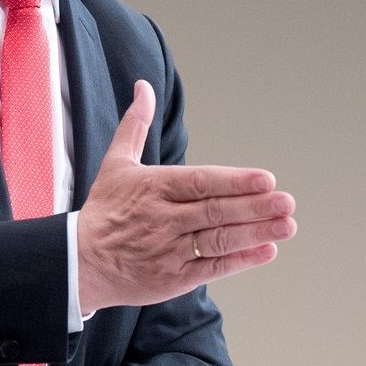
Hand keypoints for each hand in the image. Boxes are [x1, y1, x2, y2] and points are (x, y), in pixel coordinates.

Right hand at [76, 80, 296, 313]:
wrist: (78, 262)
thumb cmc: (104, 209)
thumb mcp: (116, 163)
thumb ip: (135, 124)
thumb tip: (144, 87)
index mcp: (155, 188)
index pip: (201, 183)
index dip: (235, 182)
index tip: (266, 179)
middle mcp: (165, 219)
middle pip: (215, 212)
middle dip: (255, 207)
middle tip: (287, 202)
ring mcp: (170, 250)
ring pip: (218, 240)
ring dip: (255, 233)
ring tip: (287, 225)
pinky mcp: (173, 279)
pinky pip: (212, 269)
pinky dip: (240, 261)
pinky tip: (266, 251)